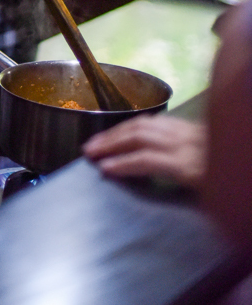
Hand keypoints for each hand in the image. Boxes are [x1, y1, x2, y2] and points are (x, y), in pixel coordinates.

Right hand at [82, 116, 205, 189]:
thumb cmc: (233, 194)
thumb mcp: (211, 201)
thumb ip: (178, 189)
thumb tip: (143, 181)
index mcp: (190, 167)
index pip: (147, 159)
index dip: (122, 163)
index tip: (102, 168)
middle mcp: (186, 143)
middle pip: (141, 136)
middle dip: (111, 141)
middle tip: (88, 149)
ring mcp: (188, 131)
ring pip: (146, 124)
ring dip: (118, 130)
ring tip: (99, 139)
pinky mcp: (192, 126)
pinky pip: (158, 119)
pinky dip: (137, 123)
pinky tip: (126, 129)